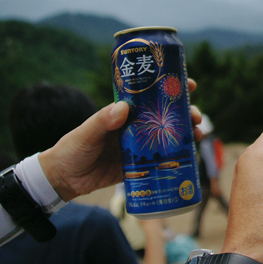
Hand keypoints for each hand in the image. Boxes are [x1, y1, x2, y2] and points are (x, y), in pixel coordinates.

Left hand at [40, 80, 202, 201]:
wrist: (63, 179)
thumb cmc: (71, 150)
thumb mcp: (85, 133)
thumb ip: (102, 121)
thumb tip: (124, 107)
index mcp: (124, 113)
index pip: (151, 95)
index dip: (170, 87)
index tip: (188, 83)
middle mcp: (135, 126)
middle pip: (166, 115)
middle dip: (185, 113)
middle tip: (196, 117)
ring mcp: (140, 146)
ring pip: (169, 136)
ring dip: (186, 134)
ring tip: (198, 135)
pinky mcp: (140, 165)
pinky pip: (163, 160)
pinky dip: (178, 157)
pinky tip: (190, 156)